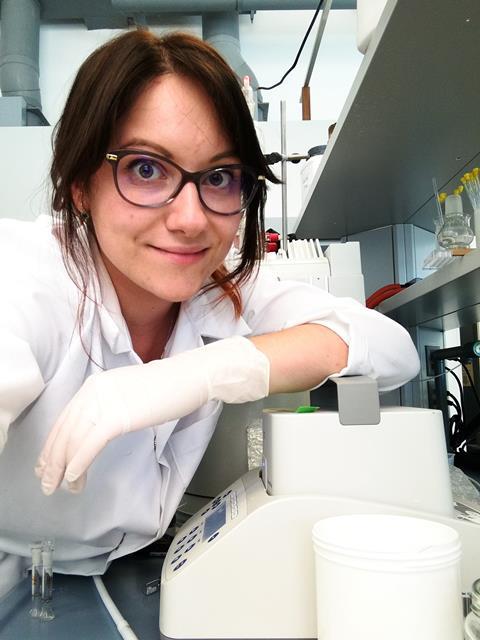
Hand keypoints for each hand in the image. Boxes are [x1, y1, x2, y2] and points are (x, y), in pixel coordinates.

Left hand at [35, 336, 268, 494]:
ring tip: (61, 487)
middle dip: (52, 460)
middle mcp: (94, 391)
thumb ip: (110, 406)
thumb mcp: (129, 393)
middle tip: (47, 483)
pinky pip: (90, 444)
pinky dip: (79, 463)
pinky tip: (74, 478)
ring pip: (73, 440)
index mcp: (95, 385)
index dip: (52, 444)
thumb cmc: (167, 386)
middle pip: (64, 431)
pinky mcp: (117, 416)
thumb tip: (99, 429)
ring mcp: (104, 402)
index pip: (65, 418)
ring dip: (63, 467)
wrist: (189, 377)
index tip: (47, 463)